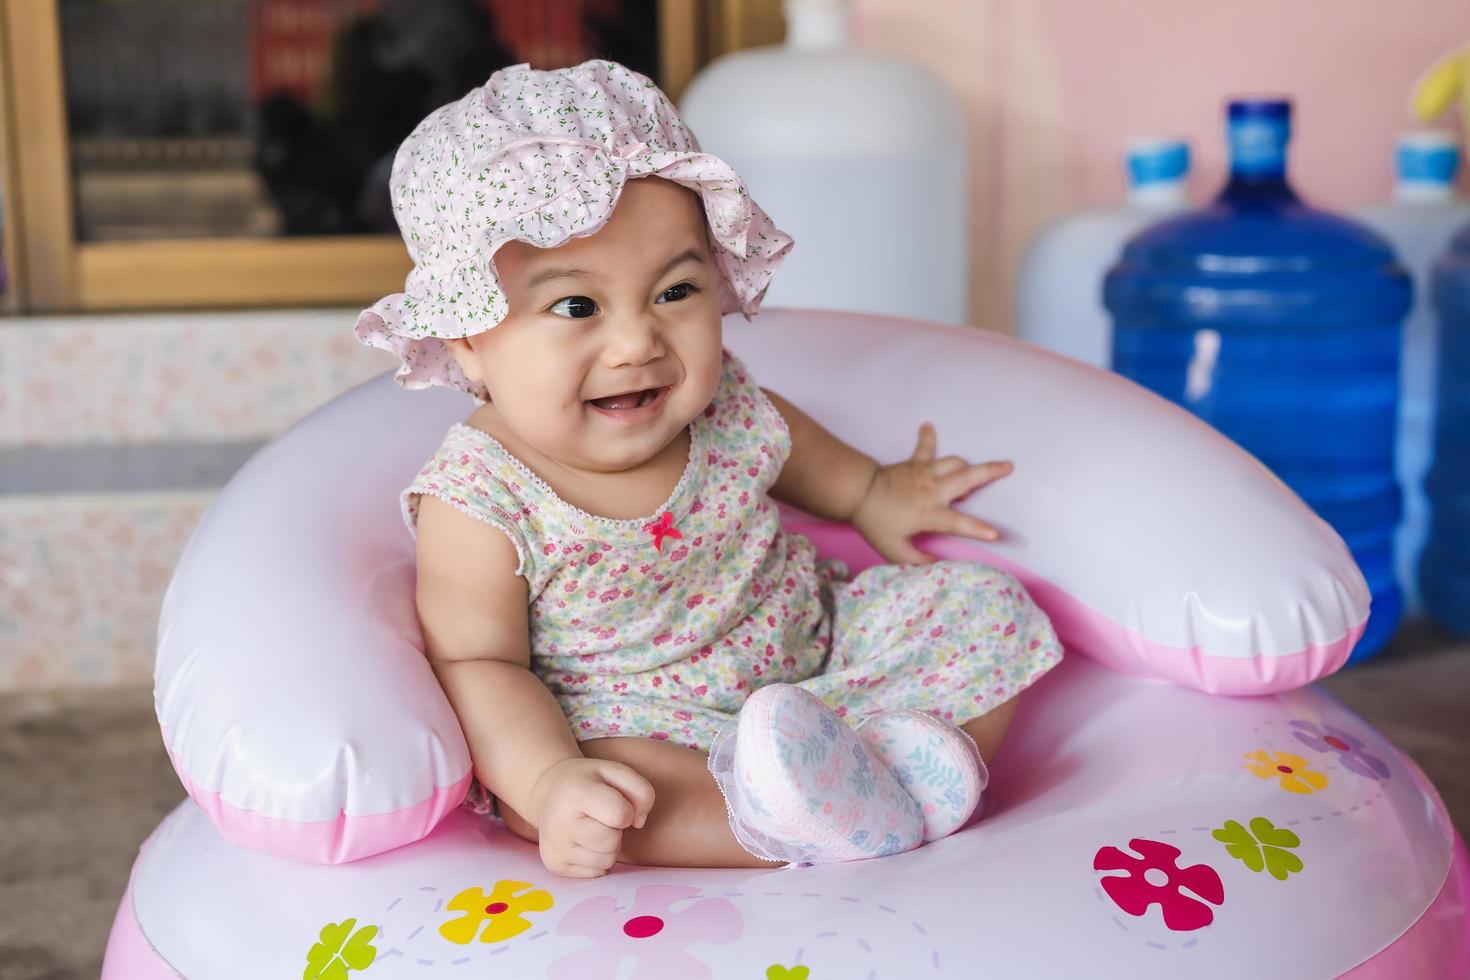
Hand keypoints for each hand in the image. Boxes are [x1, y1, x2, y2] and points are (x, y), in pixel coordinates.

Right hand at [529, 757, 654, 877]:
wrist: (547, 795)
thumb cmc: (588, 782)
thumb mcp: (616, 772)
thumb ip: (641, 790)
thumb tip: (639, 823)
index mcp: (575, 793)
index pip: (620, 815)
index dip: (627, 810)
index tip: (616, 802)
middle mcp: (560, 823)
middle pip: (612, 842)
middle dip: (615, 830)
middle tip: (601, 817)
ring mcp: (555, 847)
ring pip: (607, 860)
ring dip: (609, 847)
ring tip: (593, 828)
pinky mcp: (556, 866)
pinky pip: (597, 872)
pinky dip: (598, 859)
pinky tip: (584, 842)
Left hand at [851, 422, 1011, 564]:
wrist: (857, 492)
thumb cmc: (875, 522)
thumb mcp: (892, 549)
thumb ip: (915, 561)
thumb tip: (934, 565)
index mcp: (930, 513)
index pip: (959, 523)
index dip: (978, 529)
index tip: (995, 533)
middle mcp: (933, 490)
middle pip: (967, 478)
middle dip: (990, 472)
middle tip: (1009, 466)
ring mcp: (924, 473)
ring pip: (954, 462)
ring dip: (967, 465)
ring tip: (976, 471)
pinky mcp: (914, 463)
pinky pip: (925, 447)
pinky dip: (928, 436)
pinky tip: (928, 425)